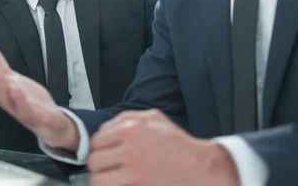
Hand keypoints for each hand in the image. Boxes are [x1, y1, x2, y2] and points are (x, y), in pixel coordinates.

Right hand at [0, 40, 79, 150]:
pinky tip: (16, 89)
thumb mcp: (13, 79)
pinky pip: (28, 111)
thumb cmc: (29, 102)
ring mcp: (22, 111)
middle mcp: (9, 101)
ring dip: (1, 86)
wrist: (51, 126)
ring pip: (8, 100)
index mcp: (3, 91)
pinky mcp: (37, 118)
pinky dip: (21, 101)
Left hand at [87, 109, 239, 185]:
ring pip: (98, 179)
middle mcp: (131, 148)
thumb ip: (128, 117)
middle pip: (95, 160)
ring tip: (112, 181)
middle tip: (109, 170)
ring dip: (103, 181)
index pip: (97, 141)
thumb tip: (106, 127)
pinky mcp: (139, 185)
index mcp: (132, 129)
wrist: (202, 169)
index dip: (101, 149)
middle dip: (100, 166)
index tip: (107, 155)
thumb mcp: (156, 119)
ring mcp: (134, 170)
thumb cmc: (180, 146)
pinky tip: (121, 185)